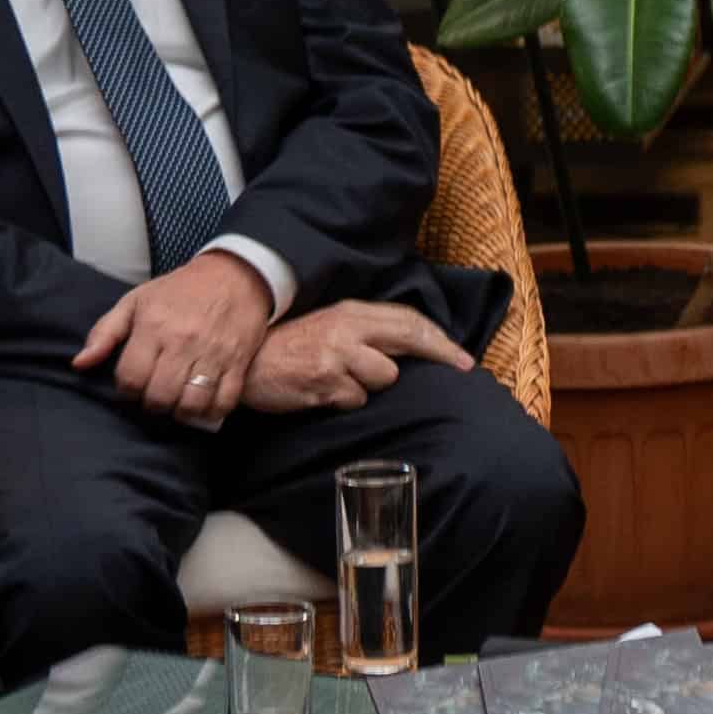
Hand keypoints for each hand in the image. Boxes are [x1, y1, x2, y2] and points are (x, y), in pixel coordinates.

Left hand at [74, 249, 278, 421]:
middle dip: (152, 404)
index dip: (127, 390)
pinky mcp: (238, 361)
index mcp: (153, 326)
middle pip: (160, 396)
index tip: (133, 385)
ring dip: (180, 411)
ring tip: (177, 402)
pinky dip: (211, 411)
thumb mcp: (136, 301)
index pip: (131, 378)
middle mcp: (183, 342)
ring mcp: (213, 353)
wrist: (235, 274)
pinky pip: (224, 401)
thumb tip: (79, 364)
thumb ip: (105, 333)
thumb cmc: (180, 290)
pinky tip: (202, 404)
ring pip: (191, 403)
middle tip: (154, 396)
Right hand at [243, 296, 469, 411]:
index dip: (440, 339)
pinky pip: (356, 400)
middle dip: (440, 353)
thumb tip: (411, 350)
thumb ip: (368, 333)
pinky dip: (346, 402)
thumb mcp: (332, 328)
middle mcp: (347, 329)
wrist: (248, 363)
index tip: (464, 358)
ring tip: (343, 382)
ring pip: (385, 377)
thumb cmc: (294, 348)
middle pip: (409, 337)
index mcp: (351, 312)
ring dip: (372, 386)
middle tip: (463, 368)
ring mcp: (336, 355)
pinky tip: (324, 394)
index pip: (407, 319)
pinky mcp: (324, 382)